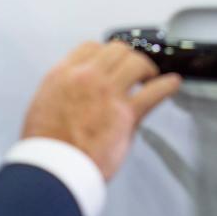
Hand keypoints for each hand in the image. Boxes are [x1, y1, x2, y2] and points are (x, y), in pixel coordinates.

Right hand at [21, 41, 180, 180]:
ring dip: (145, 67)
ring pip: (135, 62)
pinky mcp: (126, 113)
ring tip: (148, 77)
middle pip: (116, 50)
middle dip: (126, 57)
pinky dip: (166, 85)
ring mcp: (108, 92)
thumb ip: (65, 90)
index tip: (110, 61)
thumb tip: (79, 89)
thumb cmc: (46, 145)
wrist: (54, 168)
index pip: (90, 47)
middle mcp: (87, 77)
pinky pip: (153, 92)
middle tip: (132, 69)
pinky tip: (172, 83)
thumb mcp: (44, 105)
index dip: (104, 53)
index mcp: (63, 74)